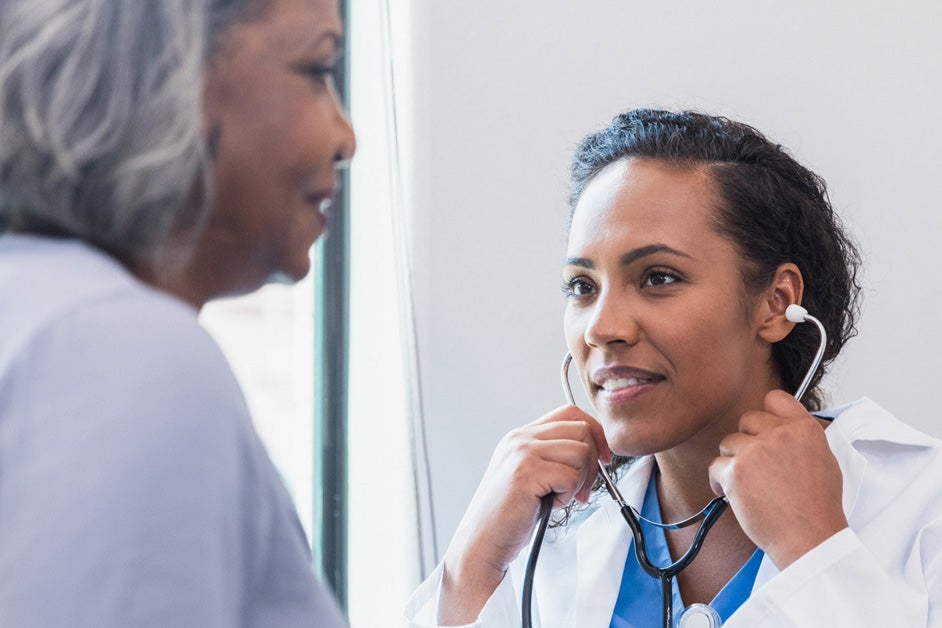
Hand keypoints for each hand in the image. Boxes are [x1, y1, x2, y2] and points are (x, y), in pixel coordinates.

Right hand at [439, 405, 609, 624]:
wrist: (482, 541)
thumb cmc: (508, 516)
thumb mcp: (530, 475)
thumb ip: (553, 457)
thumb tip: (595, 452)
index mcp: (521, 435)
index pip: (570, 413)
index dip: (594, 433)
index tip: (603, 458)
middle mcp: (520, 438)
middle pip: (581, 430)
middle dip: (592, 462)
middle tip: (581, 489)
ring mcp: (522, 453)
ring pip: (581, 452)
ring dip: (578, 481)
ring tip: (558, 497)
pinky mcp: (526, 472)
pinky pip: (571, 476)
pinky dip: (568, 495)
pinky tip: (550, 504)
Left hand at [708, 390, 847, 568]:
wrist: (809, 537)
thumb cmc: (818, 507)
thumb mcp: (825, 460)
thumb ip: (801, 438)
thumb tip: (783, 428)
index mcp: (805, 428)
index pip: (775, 398)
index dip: (766, 413)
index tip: (762, 428)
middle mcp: (780, 434)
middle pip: (746, 419)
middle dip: (746, 440)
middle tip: (754, 464)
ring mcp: (756, 451)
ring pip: (728, 442)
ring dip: (733, 461)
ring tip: (746, 484)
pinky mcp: (736, 471)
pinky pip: (715, 466)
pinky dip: (719, 481)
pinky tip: (731, 494)